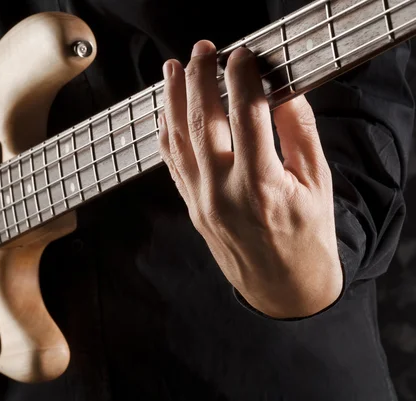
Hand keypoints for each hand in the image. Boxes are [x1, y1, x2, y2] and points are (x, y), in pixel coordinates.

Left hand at [158, 41, 342, 318]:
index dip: (242, 78)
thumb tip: (283, 92)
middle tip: (203, 50)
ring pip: (178, 139)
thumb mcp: (317, 185)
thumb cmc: (305, 239)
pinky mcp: (191, 207)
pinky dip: (166, 131)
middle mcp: (223, 191)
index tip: (242, 54)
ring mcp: (201, 201)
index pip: (247, 116)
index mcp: (262, 185)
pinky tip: (167, 110)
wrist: (282, 290)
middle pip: (204, 121)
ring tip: (174, 69)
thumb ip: (300, 135)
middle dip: (200, 78)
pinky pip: (171, 163)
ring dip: (173, 99)